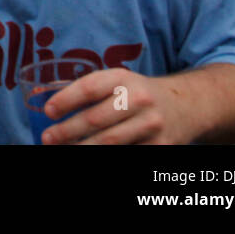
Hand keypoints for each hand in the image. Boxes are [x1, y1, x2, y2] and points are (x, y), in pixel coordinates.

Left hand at [41, 68, 193, 144]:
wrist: (186, 105)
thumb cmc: (137, 94)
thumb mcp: (118, 81)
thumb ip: (90, 89)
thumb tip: (50, 104)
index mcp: (123, 79)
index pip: (90, 88)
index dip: (66, 100)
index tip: (48, 111)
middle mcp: (139, 100)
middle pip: (96, 119)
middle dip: (67, 131)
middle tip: (48, 137)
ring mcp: (151, 125)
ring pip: (110, 142)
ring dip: (82, 148)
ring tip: (63, 150)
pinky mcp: (160, 147)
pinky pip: (127, 153)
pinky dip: (106, 156)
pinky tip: (90, 154)